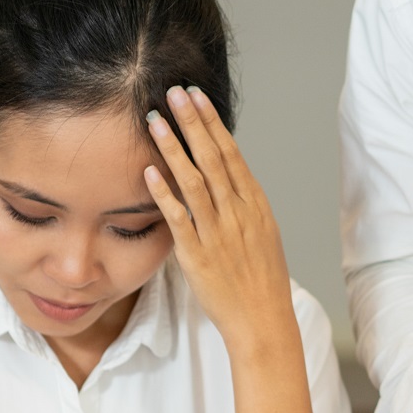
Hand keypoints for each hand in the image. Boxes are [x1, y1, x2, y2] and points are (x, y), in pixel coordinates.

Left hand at [143, 86, 296, 357]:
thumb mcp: (262, 235)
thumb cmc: (261, 280)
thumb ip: (244, 206)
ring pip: (194, 180)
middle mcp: (238, 213)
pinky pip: (179, 218)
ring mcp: (218, 232)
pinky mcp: (198, 254)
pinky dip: (164, 193)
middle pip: (213, 158)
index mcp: (255, 205)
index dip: (212, 124)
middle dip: (192, 122)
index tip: (197, 98)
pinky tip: (149, 171)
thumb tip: (227, 179)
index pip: (231, 154)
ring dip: (174, 148)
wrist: (263, 320)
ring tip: (155, 121)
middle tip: (175, 92)